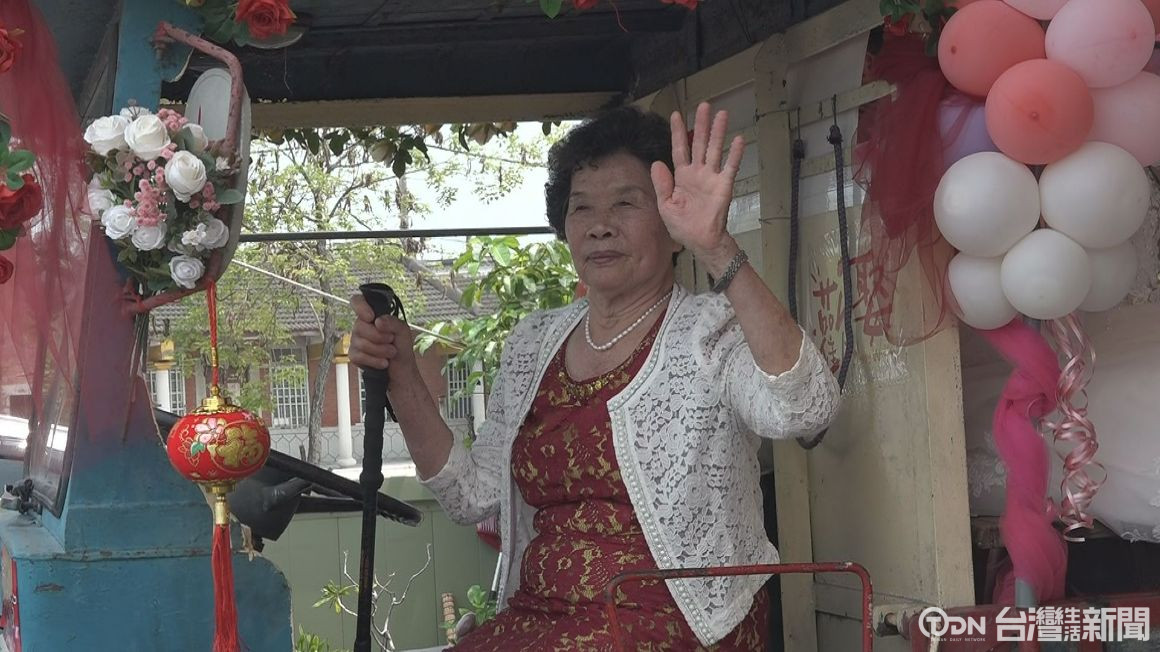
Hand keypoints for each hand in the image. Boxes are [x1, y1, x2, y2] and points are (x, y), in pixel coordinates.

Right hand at [348, 294, 417, 383]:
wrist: (401, 370)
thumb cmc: (402, 347)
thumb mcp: (403, 331)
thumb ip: (392, 322)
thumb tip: (377, 321)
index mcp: (373, 316)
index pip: (357, 301)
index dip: (361, 306)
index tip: (371, 317)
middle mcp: (362, 326)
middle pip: (359, 326)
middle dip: (379, 336)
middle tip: (391, 340)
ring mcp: (356, 341)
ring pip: (360, 343)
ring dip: (380, 350)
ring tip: (391, 353)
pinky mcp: (354, 355)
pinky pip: (358, 356)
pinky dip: (374, 361)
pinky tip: (383, 362)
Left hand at [651, 101, 744, 265]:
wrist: (700, 241)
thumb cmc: (682, 226)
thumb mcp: (665, 206)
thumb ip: (661, 185)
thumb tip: (657, 163)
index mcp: (682, 177)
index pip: (679, 150)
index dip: (677, 133)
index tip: (676, 115)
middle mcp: (698, 173)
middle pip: (699, 144)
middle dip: (701, 125)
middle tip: (703, 106)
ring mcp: (712, 177)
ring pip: (715, 150)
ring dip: (718, 132)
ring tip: (722, 114)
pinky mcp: (724, 185)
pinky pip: (730, 167)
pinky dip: (735, 154)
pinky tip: (738, 139)